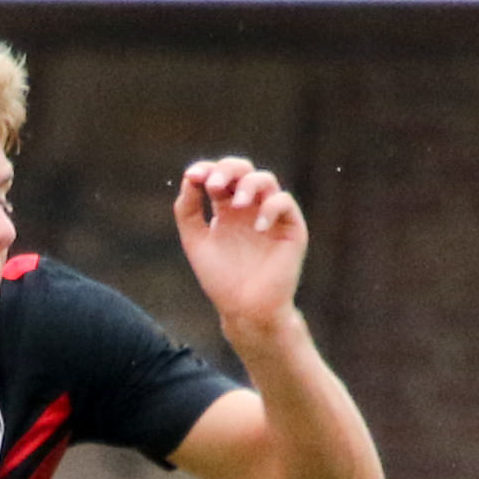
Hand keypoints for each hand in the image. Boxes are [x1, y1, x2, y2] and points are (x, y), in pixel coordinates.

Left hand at [175, 158, 310, 342]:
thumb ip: (187, 210)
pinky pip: (285, 203)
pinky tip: (257, 228)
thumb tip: (190, 178)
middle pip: (243, 169)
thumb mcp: (195, 241)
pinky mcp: (291, 229)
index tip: (193, 177)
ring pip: (266, 179)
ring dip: (249, 185)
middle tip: (214, 186)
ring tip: (236, 204)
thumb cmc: (221, 279)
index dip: (206, 169)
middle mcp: (250, 208)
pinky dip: (270, 208)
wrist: (245, 310)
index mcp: (227, 209)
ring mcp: (271, 216)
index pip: (220, 176)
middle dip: (227, 170)